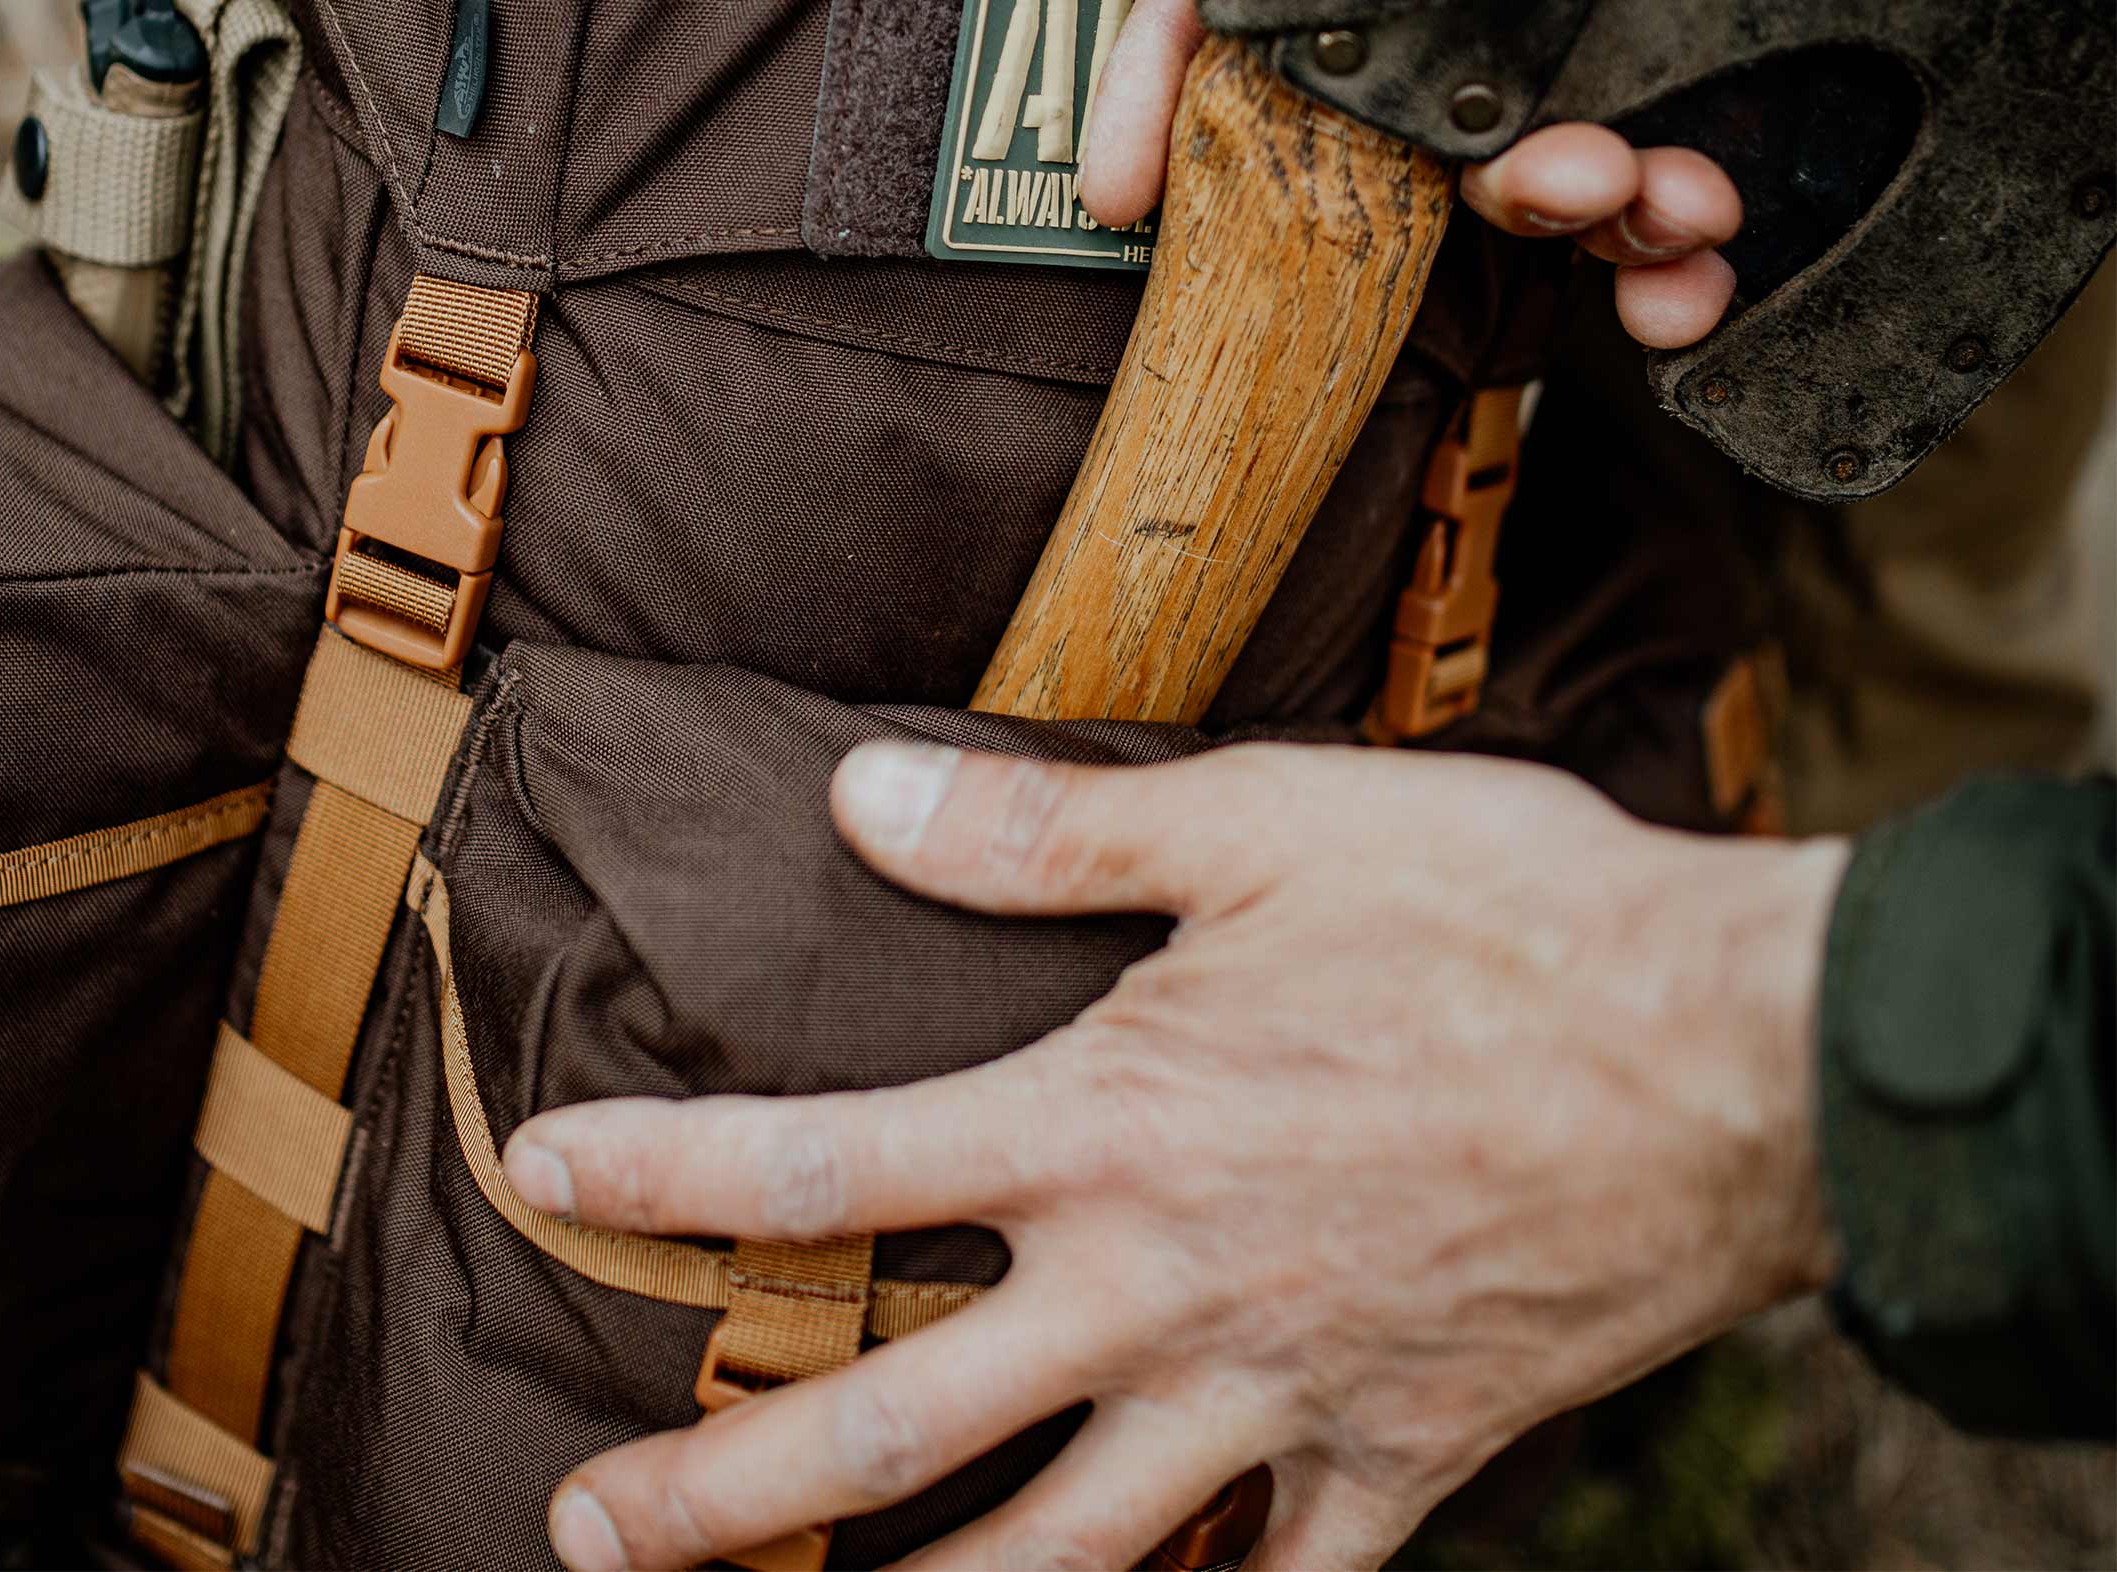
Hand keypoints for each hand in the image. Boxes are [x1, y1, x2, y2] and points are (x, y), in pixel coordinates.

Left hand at [508, 740, 1844, 1571]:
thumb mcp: (1259, 824)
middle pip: (894, 1425)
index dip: (665, 1169)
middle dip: (717, 1493)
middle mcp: (1163, 1292)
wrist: (1740, 1057)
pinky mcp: (1399, 1467)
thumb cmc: (1498, 915)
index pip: (833, 1165)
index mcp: (1110, 1123)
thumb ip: (1042, 828)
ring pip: (1061, 1566)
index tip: (543, 1168)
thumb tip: (854, 791)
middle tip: (580, 1527)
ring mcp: (1276, 1405)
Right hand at [1083, 0, 2116, 347]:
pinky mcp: (1711, 39)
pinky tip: (1704, 268)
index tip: (1127, 196)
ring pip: (1529, 170)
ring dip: (1580, 231)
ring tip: (1663, 205)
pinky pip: (1657, 191)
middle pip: (1389, 111)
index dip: (1169, 83)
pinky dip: (1670, 265)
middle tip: (1551, 183)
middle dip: (1445, 187)